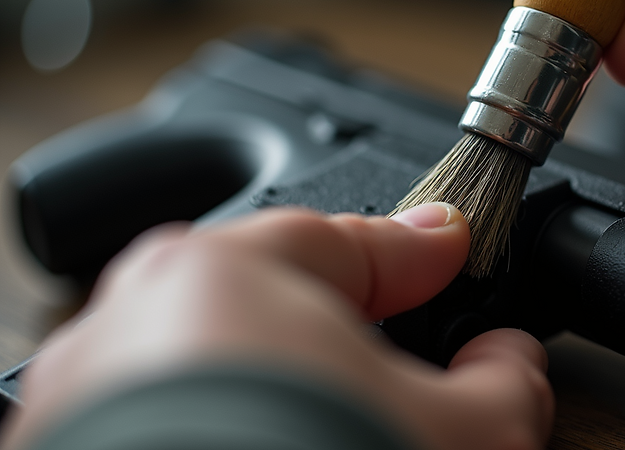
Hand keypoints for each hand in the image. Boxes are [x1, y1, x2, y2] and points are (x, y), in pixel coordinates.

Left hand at [0, 204, 553, 449]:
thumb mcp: (462, 434)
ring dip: (275, 385)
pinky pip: (159, 418)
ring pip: (205, 363)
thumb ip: (501, 382)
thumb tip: (508, 363)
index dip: (414, 252)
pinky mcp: (69, 444)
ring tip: (336, 423)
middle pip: (265, 298)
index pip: (344, 241)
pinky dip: (220, 429)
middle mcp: (134, 323)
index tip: (448, 254)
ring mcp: (88, 395)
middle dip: (339, 320)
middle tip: (400, 353)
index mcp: (224, 274)